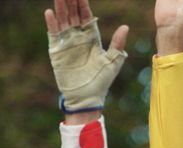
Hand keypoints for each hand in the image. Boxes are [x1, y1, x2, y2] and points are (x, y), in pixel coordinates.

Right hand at [45, 0, 127, 114]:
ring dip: (61, 8)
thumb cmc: (101, 81)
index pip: (86, 17)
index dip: (84, 5)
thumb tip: (125, 27)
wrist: (86, 97)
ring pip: (63, 20)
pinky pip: (53, 34)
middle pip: (73, 15)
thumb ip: (117, 44)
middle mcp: (78, 38)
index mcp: (92, 38)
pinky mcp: (57, 51)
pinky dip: (52, 23)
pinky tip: (50, 12)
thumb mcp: (113, 62)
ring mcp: (67, 43)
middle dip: (71, 2)